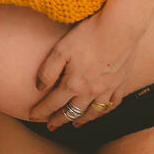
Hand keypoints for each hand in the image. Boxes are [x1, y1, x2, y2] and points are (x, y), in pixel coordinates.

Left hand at [28, 10, 143, 129]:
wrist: (120, 27)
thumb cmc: (88, 35)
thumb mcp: (60, 50)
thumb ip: (48, 71)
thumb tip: (39, 88)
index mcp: (74, 84)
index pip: (53, 103)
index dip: (41, 111)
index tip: (32, 116)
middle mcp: (91, 91)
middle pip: (72, 111)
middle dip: (60, 119)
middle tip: (51, 126)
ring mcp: (108, 89)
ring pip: (93, 112)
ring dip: (82, 119)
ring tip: (75, 124)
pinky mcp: (121, 83)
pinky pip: (112, 104)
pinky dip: (104, 111)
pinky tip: (100, 111)